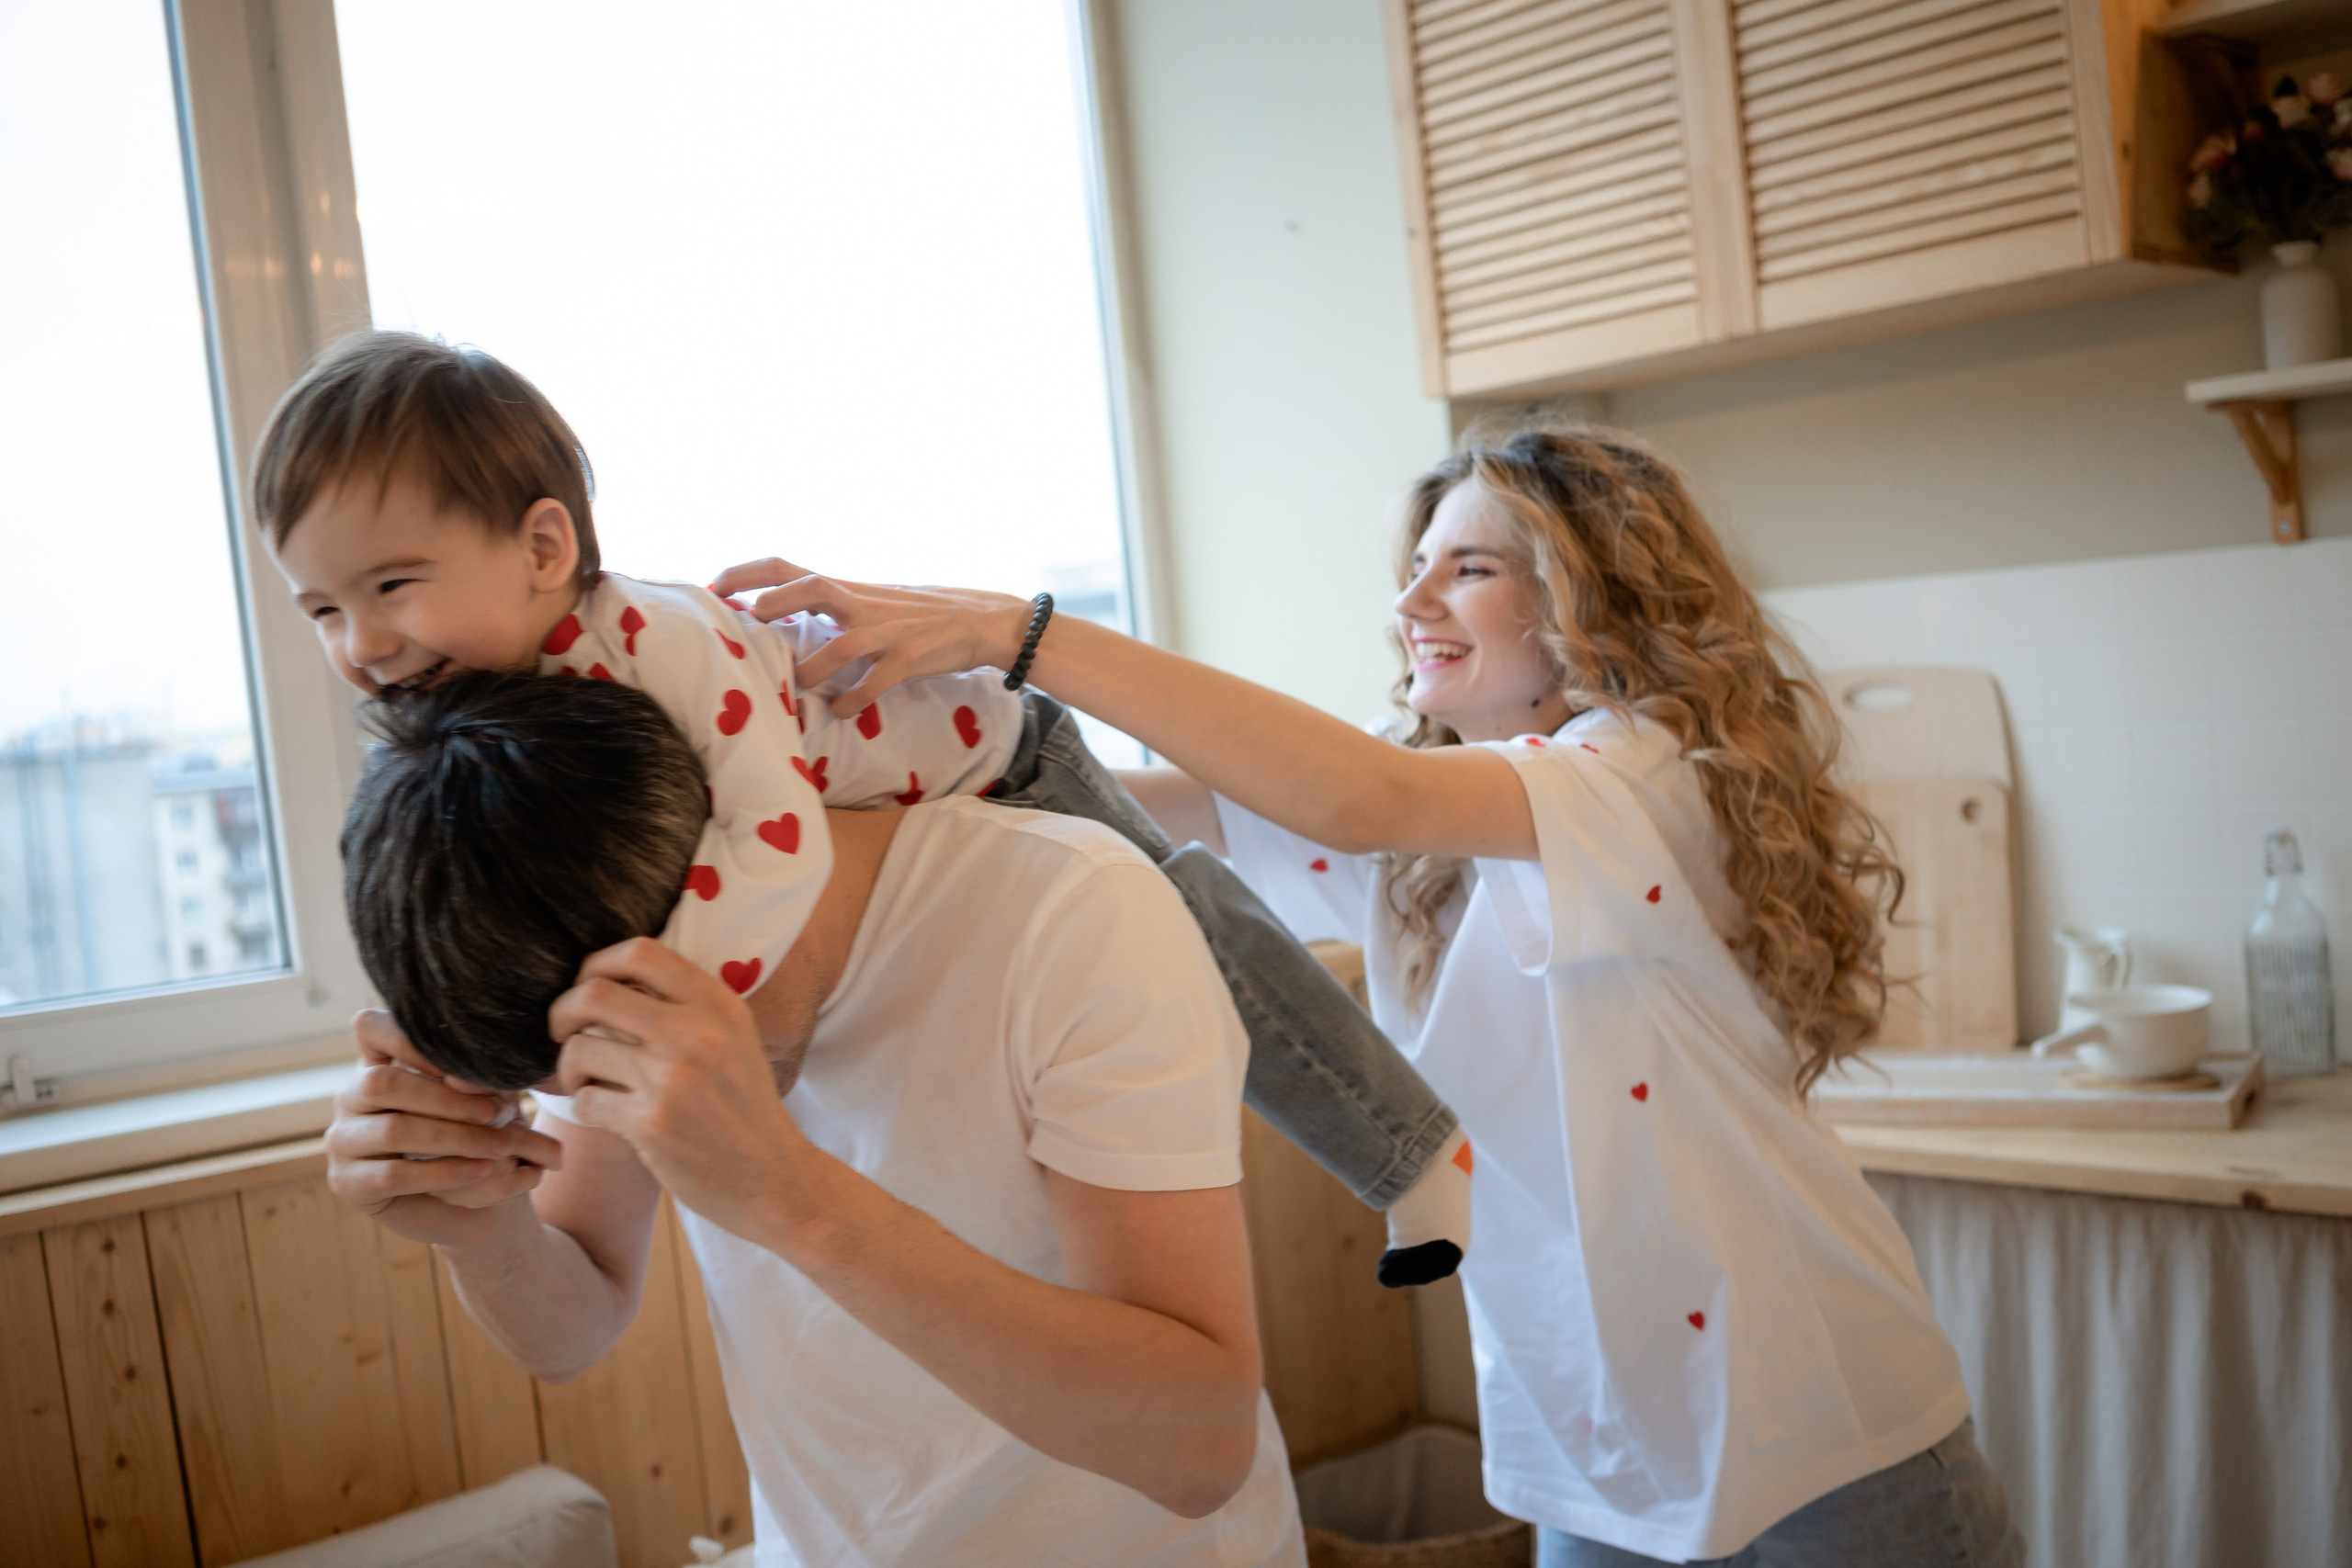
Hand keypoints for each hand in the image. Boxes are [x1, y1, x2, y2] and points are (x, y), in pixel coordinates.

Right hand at [325, 1010, 565, 1248]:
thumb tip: (464, 1078)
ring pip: (392, 1131)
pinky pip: (394, 1175)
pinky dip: (444, 1172)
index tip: (463, 1060)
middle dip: (445, 1098)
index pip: (369, 1027)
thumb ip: (474, 1079)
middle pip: (383, 1082)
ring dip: (454, 1138)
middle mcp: (351, 1096)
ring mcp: (342, 1139)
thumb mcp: (485, 1095)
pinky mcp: (347, 1183)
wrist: (473, 1195)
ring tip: (500, 1146)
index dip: (411, 1039)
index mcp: (378, 1061)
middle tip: (496, 1112)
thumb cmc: (478, 1129)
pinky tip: (479, 1170)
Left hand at [547, 937, 811, 1244]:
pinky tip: (606, 1115)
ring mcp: (672, 1078)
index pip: (640, 952)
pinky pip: (585, 1100)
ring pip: (579, 1049)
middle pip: (593, 993)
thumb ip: (689, 1006)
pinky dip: (585, 1107)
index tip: (587, 987)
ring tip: (587, 1081)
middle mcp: (696, 1032)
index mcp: (719, 1004)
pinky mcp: (652, 1124)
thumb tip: (614, 982)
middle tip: (563, 1032)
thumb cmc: (745, 1108)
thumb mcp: (736, 1039)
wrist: (774, 1178)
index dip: (597, 963)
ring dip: (570, 1067)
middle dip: (563, 1012)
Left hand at [710, 557, 1031, 715]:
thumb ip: (835, 607)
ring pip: (840, 643)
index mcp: (850, 589)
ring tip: (795, 687)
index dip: (750, 572)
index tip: (716, 584)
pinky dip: (853, 699)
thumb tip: (790, 618)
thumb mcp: (874, 601)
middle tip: (746, 620)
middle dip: (773, 601)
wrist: (983, 620)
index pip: (790, 567)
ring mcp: (887, 631)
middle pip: (810, 587)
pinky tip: (841, 710)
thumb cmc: (923, 615)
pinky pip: (875, 682)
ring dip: (812, 668)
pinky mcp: (910, 658)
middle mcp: (863, 603)